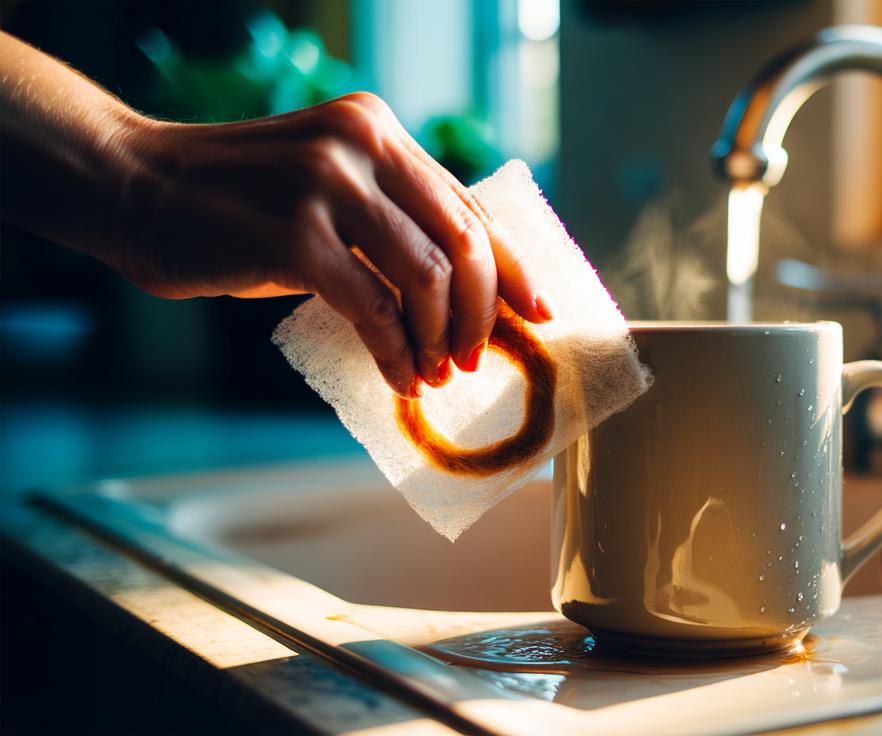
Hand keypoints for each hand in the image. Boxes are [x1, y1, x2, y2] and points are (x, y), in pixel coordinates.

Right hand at [113, 93, 551, 396]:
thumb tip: (463, 292)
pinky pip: (374, 309)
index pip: (468, 204)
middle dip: (480, 314)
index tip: (537, 312)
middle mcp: (360, 144)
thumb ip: (388, 220)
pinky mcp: (293, 237)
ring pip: (427, 279)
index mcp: (377, 129)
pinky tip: (398, 377)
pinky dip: (396, 353)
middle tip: (474, 358)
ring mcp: (327, 186)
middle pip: (462, 242)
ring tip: (432, 373)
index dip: (510, 267)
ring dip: (439, 340)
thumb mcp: (324, 190)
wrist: (131, 187)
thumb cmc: (234, 203)